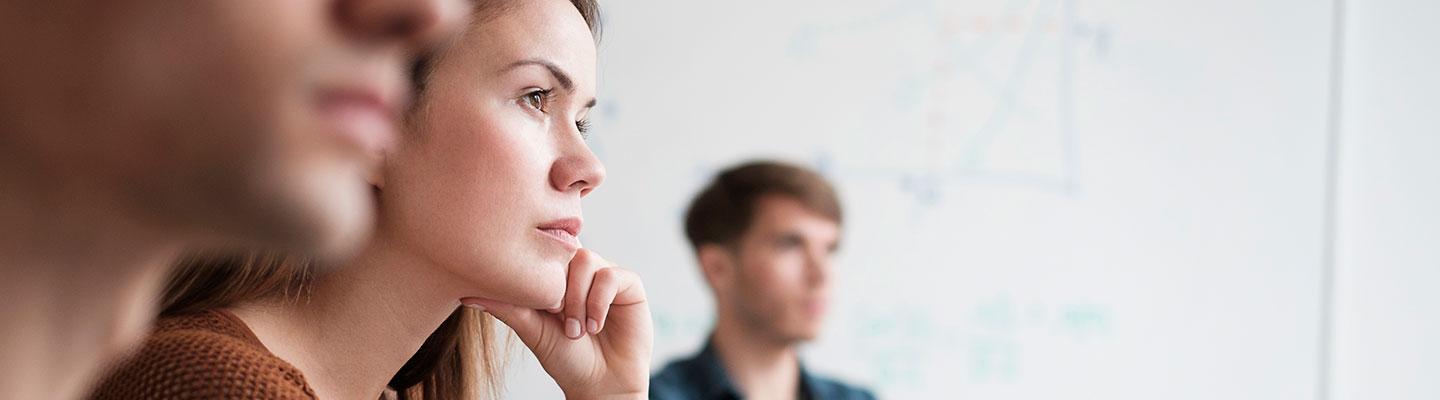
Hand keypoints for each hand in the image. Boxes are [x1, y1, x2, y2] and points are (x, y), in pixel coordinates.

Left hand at [461, 249, 651, 398]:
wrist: (601, 385)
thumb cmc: (567, 360)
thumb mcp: (532, 331)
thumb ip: (506, 307)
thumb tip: (466, 294)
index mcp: (558, 277)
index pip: (543, 252)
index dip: (538, 275)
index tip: (540, 308)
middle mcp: (582, 272)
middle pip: (564, 252)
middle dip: (558, 290)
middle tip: (557, 318)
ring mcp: (606, 277)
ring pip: (586, 261)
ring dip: (577, 298)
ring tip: (577, 330)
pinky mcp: (631, 286)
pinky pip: (612, 276)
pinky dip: (599, 302)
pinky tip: (595, 326)